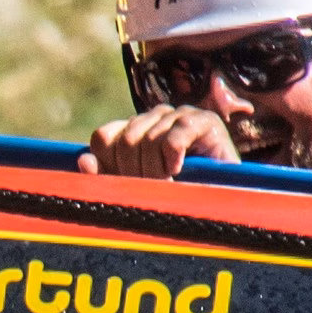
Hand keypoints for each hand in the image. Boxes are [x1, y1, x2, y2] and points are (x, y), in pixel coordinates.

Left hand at [78, 103, 235, 179]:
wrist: (229, 197)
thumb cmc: (181, 194)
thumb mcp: (138, 188)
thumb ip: (108, 177)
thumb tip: (83, 160)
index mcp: (134, 129)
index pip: (103, 137)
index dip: (110, 166)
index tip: (126, 188)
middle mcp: (154, 117)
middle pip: (125, 141)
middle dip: (136, 174)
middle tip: (153, 192)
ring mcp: (178, 115)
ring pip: (149, 140)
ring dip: (157, 172)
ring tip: (171, 186)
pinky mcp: (203, 121)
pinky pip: (174, 136)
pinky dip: (173, 157)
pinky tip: (180, 169)